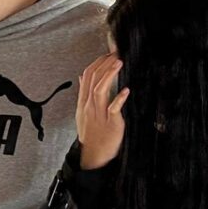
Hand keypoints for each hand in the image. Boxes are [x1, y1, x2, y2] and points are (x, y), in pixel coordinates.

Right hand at [76, 53, 128, 170]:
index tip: (107, 54)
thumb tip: (82, 77)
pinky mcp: (111, 122)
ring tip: (118, 62)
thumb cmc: (91, 133)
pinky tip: (126, 90)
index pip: (87, 76)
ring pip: (100, 90)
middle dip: (104, 63)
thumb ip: (83, 93)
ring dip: (109, 74)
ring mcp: (99, 113)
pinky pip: (113, 109)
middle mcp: (90, 105)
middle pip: (93, 79)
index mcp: (84, 102)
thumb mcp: (83, 111)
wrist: (93, 155)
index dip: (97, 62)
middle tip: (115, 53)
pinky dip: (119, 99)